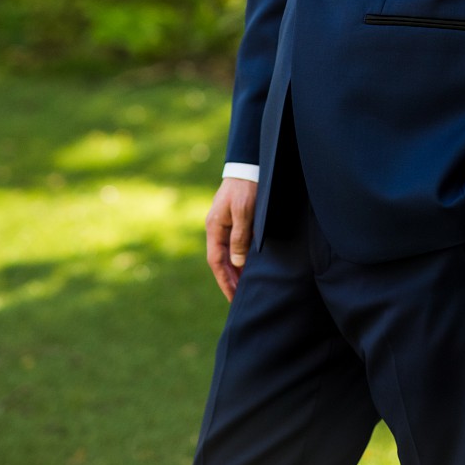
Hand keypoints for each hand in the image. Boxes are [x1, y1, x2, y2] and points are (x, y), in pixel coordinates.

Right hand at [205, 177, 257, 301]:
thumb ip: (239, 236)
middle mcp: (217, 229)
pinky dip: (242, 258)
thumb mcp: (243, 212)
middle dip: (230, 280)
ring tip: (245, 287)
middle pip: (222, 261)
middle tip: (239, 298)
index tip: (233, 297)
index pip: (217, 262)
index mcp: (214, 228)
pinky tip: (250, 266)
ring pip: (229, 254)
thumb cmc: (246, 187)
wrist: (249, 165)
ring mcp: (225, 225)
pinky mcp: (236, 220)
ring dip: (236, 271)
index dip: (225, 280)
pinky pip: (236, 245)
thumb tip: (237, 263)